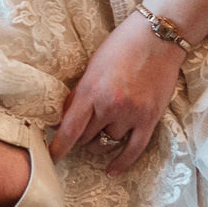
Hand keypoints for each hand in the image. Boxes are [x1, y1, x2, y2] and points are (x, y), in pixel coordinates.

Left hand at [50, 15, 186, 175]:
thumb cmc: (122, 46)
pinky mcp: (150, 118)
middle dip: (83, 134)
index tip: (49, 158)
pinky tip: (111, 170)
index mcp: (91, 91)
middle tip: (86, 125)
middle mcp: (110, 106)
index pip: (69, 130)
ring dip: (103, 137)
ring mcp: (131, 114)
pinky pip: (134, 149)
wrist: (158, 36)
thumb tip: (62, 120)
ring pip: (108, 141)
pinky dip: (121, 161)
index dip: (57, 148)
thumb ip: (78, 95)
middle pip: (87, 137)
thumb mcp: (92, 67)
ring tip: (106, 124)